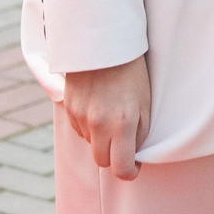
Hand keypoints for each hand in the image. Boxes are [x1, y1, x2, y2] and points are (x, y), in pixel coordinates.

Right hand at [62, 57, 150, 180]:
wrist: (103, 41)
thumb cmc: (131, 71)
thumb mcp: (145, 102)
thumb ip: (139, 133)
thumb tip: (133, 155)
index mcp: (121, 124)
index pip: (121, 168)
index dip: (130, 172)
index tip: (135, 167)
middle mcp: (97, 124)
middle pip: (102, 161)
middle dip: (114, 157)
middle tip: (124, 143)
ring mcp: (80, 116)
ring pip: (90, 143)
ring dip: (100, 139)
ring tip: (112, 114)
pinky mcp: (69, 106)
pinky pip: (79, 128)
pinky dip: (88, 125)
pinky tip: (98, 105)